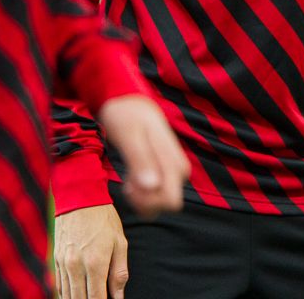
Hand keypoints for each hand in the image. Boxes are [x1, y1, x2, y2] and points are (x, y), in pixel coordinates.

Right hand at [53, 205, 127, 298]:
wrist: (78, 195)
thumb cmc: (104, 218)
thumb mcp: (119, 242)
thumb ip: (119, 272)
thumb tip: (119, 297)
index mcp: (95, 263)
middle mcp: (76, 266)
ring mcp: (64, 263)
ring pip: (68, 295)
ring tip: (89, 297)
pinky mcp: (56, 258)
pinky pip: (59, 284)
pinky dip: (67, 293)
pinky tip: (75, 294)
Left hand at [96, 95, 188, 215]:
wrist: (128, 102)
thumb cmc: (126, 115)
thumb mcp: (128, 134)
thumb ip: (140, 159)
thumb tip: (152, 186)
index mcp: (171, 158)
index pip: (171, 199)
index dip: (149, 200)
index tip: (131, 186)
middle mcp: (177, 166)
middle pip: (169, 202)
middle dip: (146, 199)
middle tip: (128, 181)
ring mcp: (171, 169)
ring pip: (163, 200)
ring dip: (143, 196)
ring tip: (128, 178)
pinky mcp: (164, 170)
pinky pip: (157, 193)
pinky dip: (143, 192)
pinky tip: (131, 178)